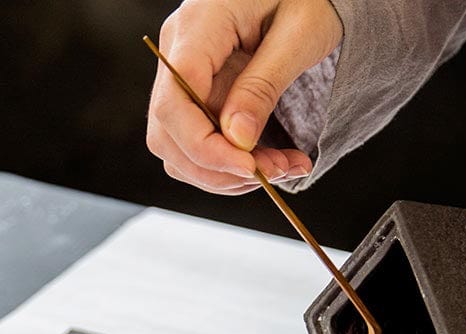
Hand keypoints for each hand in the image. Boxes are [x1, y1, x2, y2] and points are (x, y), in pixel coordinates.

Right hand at [146, 0, 342, 194]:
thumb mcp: (297, 35)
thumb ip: (263, 87)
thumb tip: (237, 139)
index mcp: (198, 26)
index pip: (175, 103)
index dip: (207, 148)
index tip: (250, 167)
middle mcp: (179, 52)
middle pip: (168, 134)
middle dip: (220, 169)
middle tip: (275, 172)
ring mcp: (186, 77)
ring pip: (181, 149)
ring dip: (229, 174)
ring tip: (282, 168)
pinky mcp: (202, 95)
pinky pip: (202, 145)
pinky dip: (234, 165)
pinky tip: (273, 161)